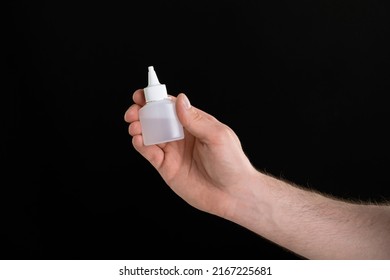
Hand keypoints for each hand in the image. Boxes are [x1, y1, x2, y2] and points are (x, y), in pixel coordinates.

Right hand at [124, 89, 258, 217]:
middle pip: (155, 119)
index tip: (143, 94)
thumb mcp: (218, 136)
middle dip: (141, 112)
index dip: (155, 99)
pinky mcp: (166, 167)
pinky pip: (149, 153)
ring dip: (138, 127)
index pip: (171, 106)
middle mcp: (181, 136)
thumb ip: (196, 119)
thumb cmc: (232, 164)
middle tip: (134, 112)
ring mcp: (173, 151)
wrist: (232, 195)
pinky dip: (141, 145)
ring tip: (135, 126)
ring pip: (149, 134)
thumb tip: (180, 100)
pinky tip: (139, 140)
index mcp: (194, 123)